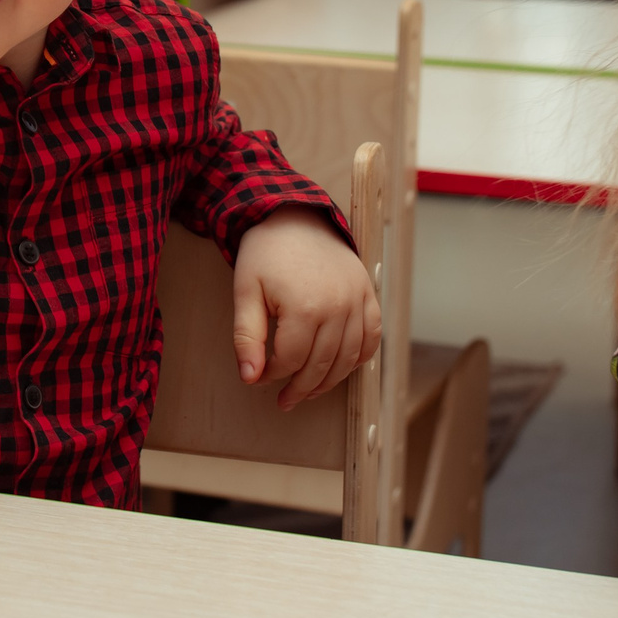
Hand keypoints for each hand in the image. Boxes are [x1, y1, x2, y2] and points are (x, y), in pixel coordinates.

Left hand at [230, 208, 381, 408]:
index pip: (291, 360)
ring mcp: (358, 301)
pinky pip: (372, 338)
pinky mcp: (368, 295)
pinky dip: (359, 359)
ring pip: (349, 358)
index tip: (260, 378)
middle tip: (284, 401)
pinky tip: (340, 369)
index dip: (273, 375)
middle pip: (321, 365)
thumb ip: (247, 337)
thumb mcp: (245, 291)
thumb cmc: (266, 253)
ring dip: (329, 381)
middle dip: (300, 388)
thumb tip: (249, 378)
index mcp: (305, 307)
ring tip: (308, 391)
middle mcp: (338, 307)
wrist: (297, 216)